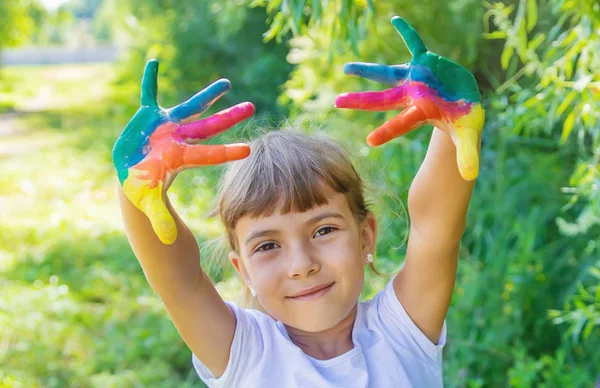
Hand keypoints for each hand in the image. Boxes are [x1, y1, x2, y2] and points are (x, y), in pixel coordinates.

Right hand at [112, 59, 253, 243]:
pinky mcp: (148, 118)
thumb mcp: (151, 208)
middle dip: (228, 118)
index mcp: (180, 160)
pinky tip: (153, 62)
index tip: (249, 149)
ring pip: (190, 108)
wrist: (135, 181)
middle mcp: (179, 141)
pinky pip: (147, 95)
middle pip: (208, 128)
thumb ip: (160, 220)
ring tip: (227, 83)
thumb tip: (170, 240)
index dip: (226, 152)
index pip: (208, 155)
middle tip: (252, 107)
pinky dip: (149, 80)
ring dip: (207, 96)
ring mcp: (166, 128)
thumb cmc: (146, 196)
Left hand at [335, 16, 484, 180]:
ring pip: (386, 73)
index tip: (369, 141)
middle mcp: (411, 96)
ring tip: (345, 68)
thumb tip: (470, 175)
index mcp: (420, 113)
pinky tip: (395, 20)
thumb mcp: (468, 136)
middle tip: (336, 101)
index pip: (401, 124)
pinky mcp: (426, 62)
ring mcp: (415, 79)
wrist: (464, 102)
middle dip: (360, 100)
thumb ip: (467, 154)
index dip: (387, 132)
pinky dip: (407, 33)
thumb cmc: (463, 121)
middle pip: (380, 100)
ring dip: (366, 70)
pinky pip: (415, 44)